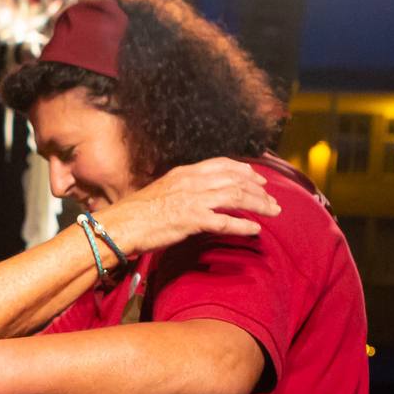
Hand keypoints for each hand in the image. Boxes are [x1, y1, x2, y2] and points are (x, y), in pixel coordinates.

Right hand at [94, 158, 279, 255]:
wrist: (120, 225)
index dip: (245, 170)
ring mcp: (193, 200)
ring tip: (273, 212)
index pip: (223, 164)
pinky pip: (225, 221)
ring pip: (235, 196)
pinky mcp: (191, 220)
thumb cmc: (137, 213)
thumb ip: (183, 189)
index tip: (259, 179)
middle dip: (259, 189)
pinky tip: (256, 229)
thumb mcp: (163, 191)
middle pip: (235, 179)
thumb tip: (199, 196)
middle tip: (273, 200)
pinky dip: (243, 225)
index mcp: (185, 172)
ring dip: (258, 204)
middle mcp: (192, 182)